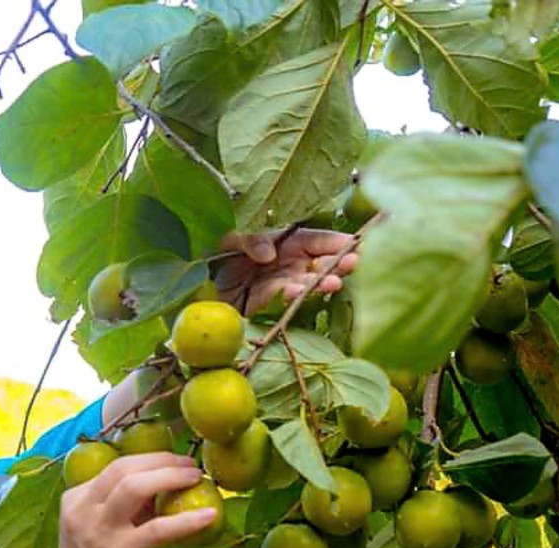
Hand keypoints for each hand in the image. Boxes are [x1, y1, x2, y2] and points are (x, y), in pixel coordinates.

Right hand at [45, 453, 217, 547]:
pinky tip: (209, 516)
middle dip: (163, 461)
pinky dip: (186, 520)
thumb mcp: (99, 528)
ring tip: (197, 478)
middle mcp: (83, 510)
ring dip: (171, 477)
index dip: (151, 459)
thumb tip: (162, 485)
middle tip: (191, 464)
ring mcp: (99, 532)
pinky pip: (157, 530)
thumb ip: (123, 506)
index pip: (116, 466)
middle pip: (124, 468)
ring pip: (135, 488)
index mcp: (77, 499)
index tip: (175, 461)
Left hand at [215, 229, 361, 314]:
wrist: (200, 278)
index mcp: (290, 240)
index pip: (322, 240)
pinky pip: (285, 299)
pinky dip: (293, 296)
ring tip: (334, 283)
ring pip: (309, 284)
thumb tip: (268, 254)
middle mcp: (293, 262)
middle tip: (354, 263)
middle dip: (340, 264)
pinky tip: (300, 292)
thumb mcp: (232, 234)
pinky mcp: (270, 302)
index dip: (341, 242)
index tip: (358, 245)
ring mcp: (284, 282)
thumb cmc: (220, 249)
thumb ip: (251, 237)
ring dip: (321, 284)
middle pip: (323, 263)